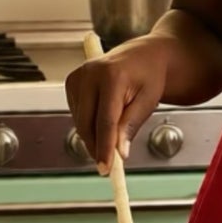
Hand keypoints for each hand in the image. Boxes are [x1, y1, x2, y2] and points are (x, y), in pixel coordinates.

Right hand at [64, 38, 170, 172]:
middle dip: (97, 147)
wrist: (143, 54)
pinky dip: (88, 124)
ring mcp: (78, 76)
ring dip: (94, 136)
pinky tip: (103, 119)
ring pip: (80, 121)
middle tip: (109, 165)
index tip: (106, 168)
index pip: (105, 121)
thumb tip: (120, 152)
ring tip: (114, 134)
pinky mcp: (72, 81)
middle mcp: (90, 73)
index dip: (105, 147)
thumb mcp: (148, 101)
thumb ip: (131, 125)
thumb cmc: (150, 76)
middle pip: (87, 123)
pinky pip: (77, 113)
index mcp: (112, 76)